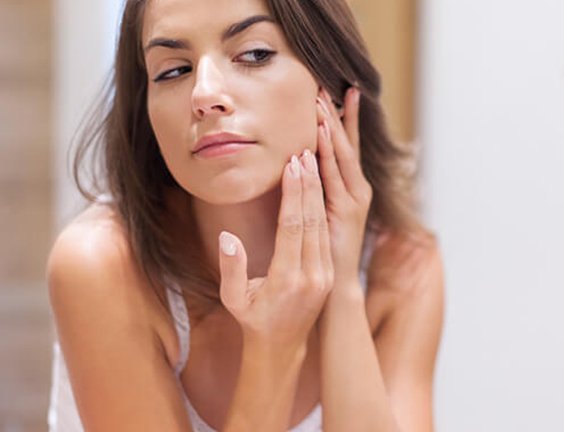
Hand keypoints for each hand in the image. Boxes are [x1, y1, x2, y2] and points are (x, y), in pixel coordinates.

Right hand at [217, 151, 333, 349]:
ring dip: (318, 192)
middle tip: (305, 151)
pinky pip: (326, 234)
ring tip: (313, 161)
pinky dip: (322, 208)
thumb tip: (227, 237)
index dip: (294, 194)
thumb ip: (231, 269)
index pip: (293, 226)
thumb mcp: (233, 299)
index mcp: (287, 279)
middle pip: (312, 220)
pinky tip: (317, 188)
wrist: (281, 347)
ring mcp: (324, 274)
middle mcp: (312, 275)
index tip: (293, 166)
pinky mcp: (329, 273)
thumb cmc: (252, 319)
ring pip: (323, 224)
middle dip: (309, 184)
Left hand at [315, 87, 372, 288]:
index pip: (344, 150)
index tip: (334, 95)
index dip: (340, 122)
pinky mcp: (348, 212)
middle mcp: (356, 192)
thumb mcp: (315, 224)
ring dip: (332, 127)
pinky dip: (329, 153)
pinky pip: (335, 176)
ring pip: (342, 157)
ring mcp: (355, 201)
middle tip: (329, 86)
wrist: (329, 293)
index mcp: (349, 192)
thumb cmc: (318, 260)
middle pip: (346, 147)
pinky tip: (319, 133)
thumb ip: (313, 199)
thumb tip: (299, 173)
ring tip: (323, 101)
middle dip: (338, 116)